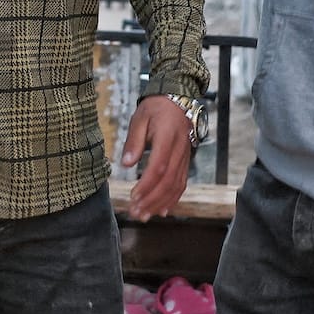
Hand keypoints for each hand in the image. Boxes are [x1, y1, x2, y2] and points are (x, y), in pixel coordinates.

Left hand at [122, 96, 193, 219]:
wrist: (178, 98)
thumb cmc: (156, 108)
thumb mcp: (140, 117)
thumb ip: (133, 140)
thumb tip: (126, 164)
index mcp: (167, 137)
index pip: (159, 166)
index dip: (147, 184)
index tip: (133, 196)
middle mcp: (180, 149)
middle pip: (168, 181)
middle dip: (152, 200)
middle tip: (136, 212)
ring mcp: (185, 156)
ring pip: (177, 185)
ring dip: (161, 203)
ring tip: (145, 215)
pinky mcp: (186, 161)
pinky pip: (182, 183)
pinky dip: (173, 198)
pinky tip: (163, 210)